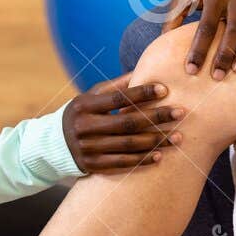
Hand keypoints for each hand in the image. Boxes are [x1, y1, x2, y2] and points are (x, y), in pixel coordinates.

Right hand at [62, 75, 184, 173]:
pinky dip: (142, 159)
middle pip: (127, 122)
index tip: (165, 89)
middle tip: (180, 112)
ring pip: (128, 145)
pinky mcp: (93, 165)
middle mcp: (85, 127)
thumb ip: (116, 86)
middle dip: (157, 117)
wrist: (54, 144)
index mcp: (85, 105)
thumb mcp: (92, 96)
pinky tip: (160, 155)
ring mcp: (88, 148)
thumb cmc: (82, 114)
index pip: (118, 98)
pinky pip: (122, 163)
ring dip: (156, 141)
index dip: (142, 93)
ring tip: (178, 137)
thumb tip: (144, 69)